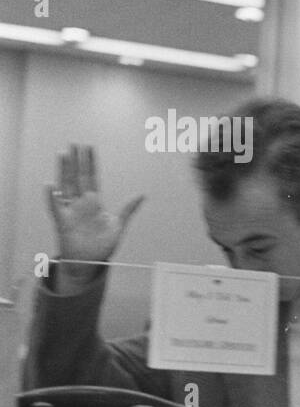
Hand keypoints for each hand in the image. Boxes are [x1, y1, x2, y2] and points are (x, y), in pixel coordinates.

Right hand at [45, 145, 143, 286]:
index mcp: (94, 202)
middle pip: (77, 177)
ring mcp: (70, 210)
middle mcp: (81, 203)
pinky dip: (52, 196)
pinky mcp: (63, 221)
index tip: (89, 148)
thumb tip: (142, 194)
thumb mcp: (118, 225)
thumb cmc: (103, 245)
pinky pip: (55, 207)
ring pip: (66, 186)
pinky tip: (51, 185)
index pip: (91, 177)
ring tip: (63, 154)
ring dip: (64, 170)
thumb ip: (128, 209)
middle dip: (76, 160)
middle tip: (74, 143)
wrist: (90, 263)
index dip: (90, 163)